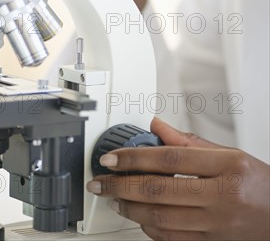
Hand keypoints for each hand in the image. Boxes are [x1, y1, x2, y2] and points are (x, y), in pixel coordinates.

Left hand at [87, 118, 269, 239]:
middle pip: (160, 190)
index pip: (170, 158)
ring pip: (161, 218)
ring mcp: (217, 225)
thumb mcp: (230, 153)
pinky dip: (149, 228)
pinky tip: (138, 216)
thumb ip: (189, 142)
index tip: (112, 158)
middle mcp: (222, 196)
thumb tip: (156, 126)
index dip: (136, 157)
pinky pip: (172, 239)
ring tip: (114, 197)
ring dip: (130, 207)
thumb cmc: (259, 183)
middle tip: (101, 181)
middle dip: (122, 185)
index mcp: (227, 166)